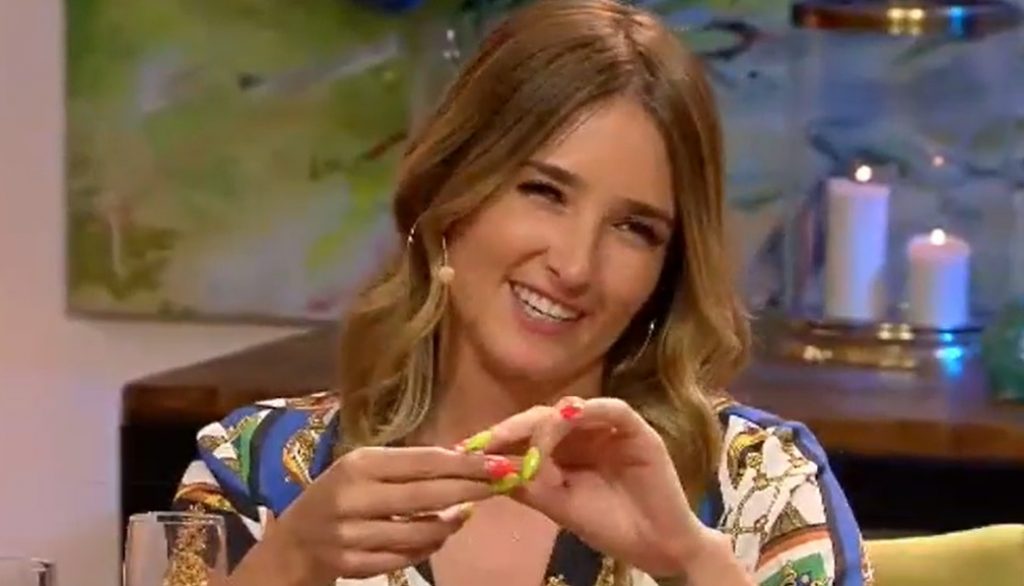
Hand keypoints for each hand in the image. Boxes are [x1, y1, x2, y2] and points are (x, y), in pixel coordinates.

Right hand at [268, 446, 511, 580]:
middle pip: (428, 496)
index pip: (424, 462)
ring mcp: (352, 535)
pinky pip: (407, 558)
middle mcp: (354, 497)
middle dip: (470, 490)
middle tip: (500, 485)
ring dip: (450, 525)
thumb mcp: (364, 469)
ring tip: (462, 515)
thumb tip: (466, 460)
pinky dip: (428, 548)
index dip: (466, 464)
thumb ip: (408, 466)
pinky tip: (436, 536)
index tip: (499, 463)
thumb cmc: (339, 494)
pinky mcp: (353, 566)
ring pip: (422, 533)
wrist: (295, 541)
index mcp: (359, 465)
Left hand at [462, 397, 709, 577]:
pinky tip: (566, 420)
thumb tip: (489, 469)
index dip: (500, 437)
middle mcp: (585, 432)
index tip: (468, 449)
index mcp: (566, 449)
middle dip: (512, 428)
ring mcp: (611, 428)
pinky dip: (588, 411)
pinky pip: (611, 410)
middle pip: (543, 417)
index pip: (528, 433)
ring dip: (543, 423)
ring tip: (521, 439)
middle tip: (485, 442)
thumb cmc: (610, 526)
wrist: (657, 548)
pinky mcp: (636, 430)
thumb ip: (530, 485)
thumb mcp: (559, 506)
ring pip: (571, 410)